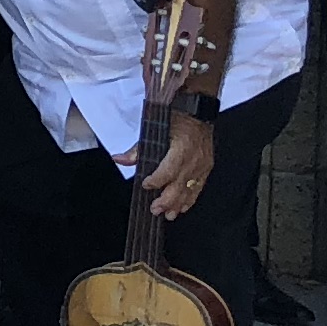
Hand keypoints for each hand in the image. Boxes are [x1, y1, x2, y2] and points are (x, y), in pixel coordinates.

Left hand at [139, 109, 219, 223]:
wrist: (198, 111)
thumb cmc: (177, 117)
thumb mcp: (154, 128)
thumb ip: (137, 149)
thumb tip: (119, 159)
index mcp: (181, 148)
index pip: (168, 169)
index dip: (156, 180)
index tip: (146, 185)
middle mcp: (194, 158)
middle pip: (180, 185)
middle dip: (167, 200)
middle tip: (156, 209)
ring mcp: (202, 165)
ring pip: (191, 190)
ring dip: (179, 204)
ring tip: (169, 215)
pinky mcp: (207, 167)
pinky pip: (199, 187)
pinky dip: (191, 199)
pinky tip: (183, 207)